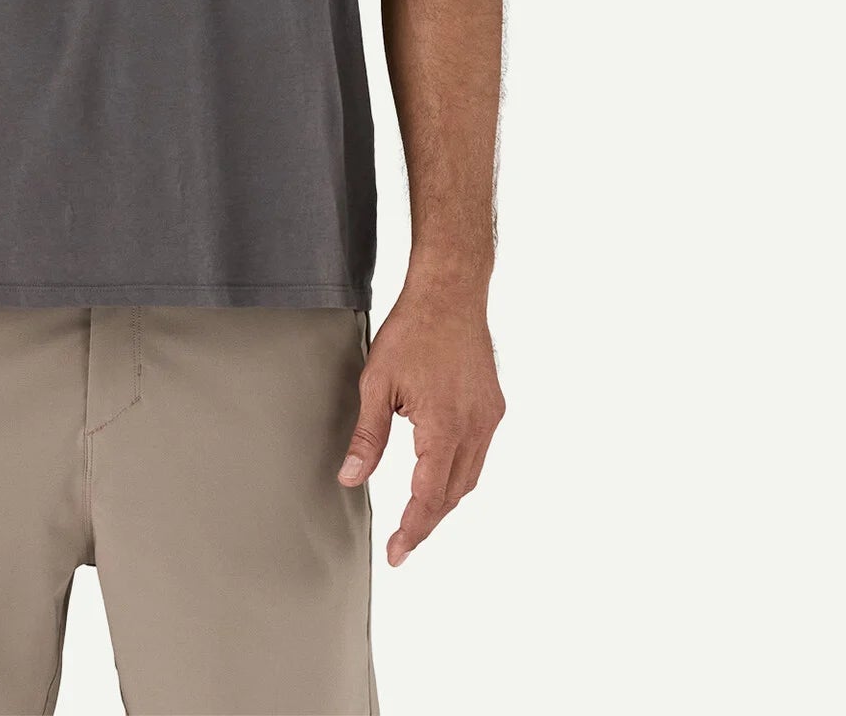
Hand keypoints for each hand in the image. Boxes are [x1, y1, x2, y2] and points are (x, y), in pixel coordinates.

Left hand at [335, 283, 504, 565]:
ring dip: (445, 499)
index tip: (397, 554)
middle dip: (428, 521)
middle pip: (453, 494)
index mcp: (444, 427)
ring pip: (470, 477)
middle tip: (403, 542)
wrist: (450, 292)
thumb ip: (368, 436)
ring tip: (418, 515)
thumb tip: (351, 477)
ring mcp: (489, 418)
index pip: (429, 497)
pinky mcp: (494, 406)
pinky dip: (458, 472)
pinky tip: (440, 472)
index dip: (413, 530)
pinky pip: (479, 453)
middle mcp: (475, 428)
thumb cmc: (412, 330)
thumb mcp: (377, 383)